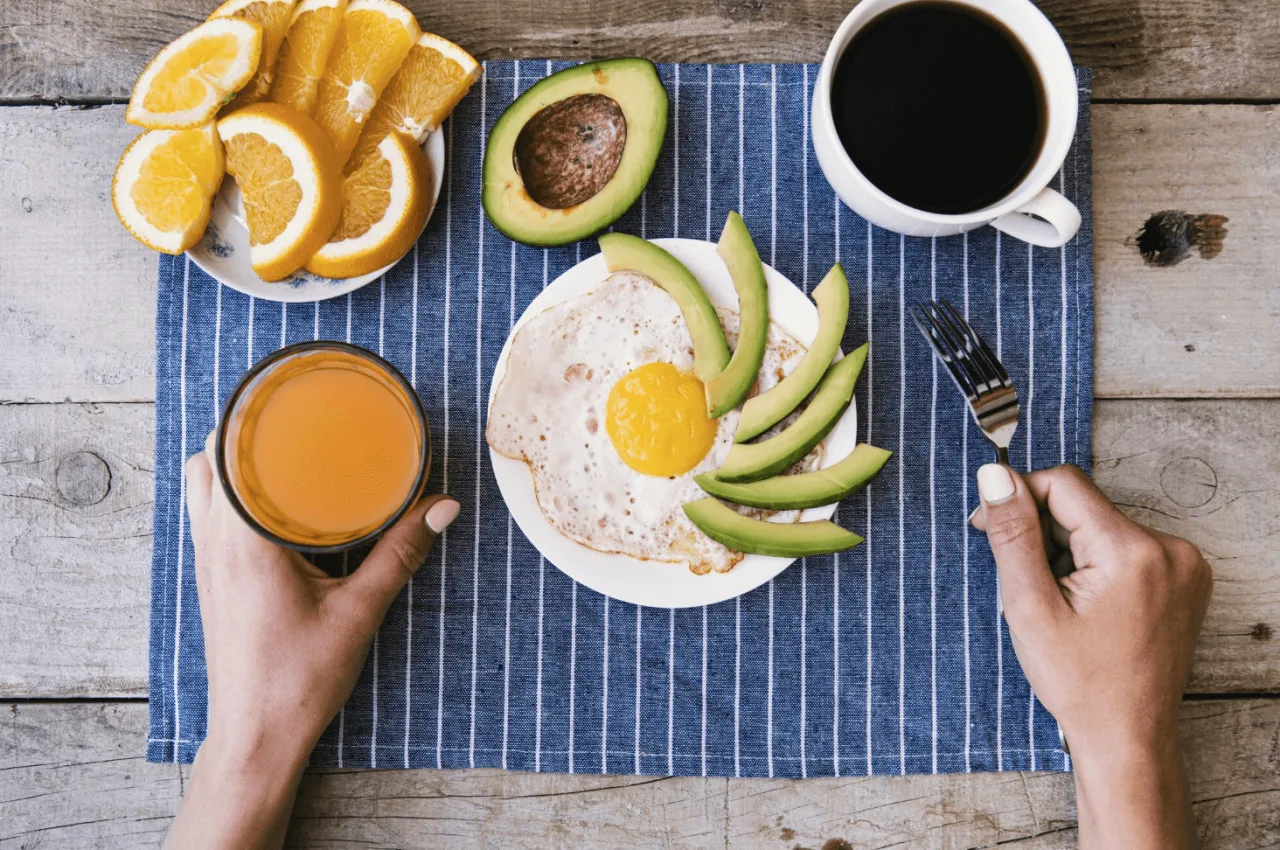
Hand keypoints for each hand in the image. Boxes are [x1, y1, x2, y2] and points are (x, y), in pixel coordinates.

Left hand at [164, 433, 459, 849]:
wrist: (255, 739)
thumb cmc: (297, 682)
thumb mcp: (359, 612)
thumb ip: (400, 553)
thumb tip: (443, 506)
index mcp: (243, 542)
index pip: (226, 454)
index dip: (248, 413)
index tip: (285, 390)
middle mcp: (214, 544)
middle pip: (208, 459)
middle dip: (243, 427)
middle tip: (294, 412)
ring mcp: (207, 563)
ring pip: (201, 487)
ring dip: (232, 460)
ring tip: (283, 447)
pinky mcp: (213, 580)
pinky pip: (208, 515)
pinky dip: (230, 492)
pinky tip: (273, 500)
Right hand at [972, 463, 1210, 849]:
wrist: (1128, 736)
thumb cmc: (1080, 683)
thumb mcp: (1030, 606)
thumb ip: (1013, 534)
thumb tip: (995, 477)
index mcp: (1131, 550)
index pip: (1063, 484)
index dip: (1018, 499)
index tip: (991, 529)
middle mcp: (1169, 548)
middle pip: (1083, 505)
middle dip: (1045, 534)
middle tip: (1029, 584)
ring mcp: (1183, 564)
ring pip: (1101, 525)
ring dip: (1068, 549)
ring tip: (1061, 602)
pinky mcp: (1184, 577)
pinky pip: (1125, 546)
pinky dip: (1095, 563)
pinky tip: (1087, 604)